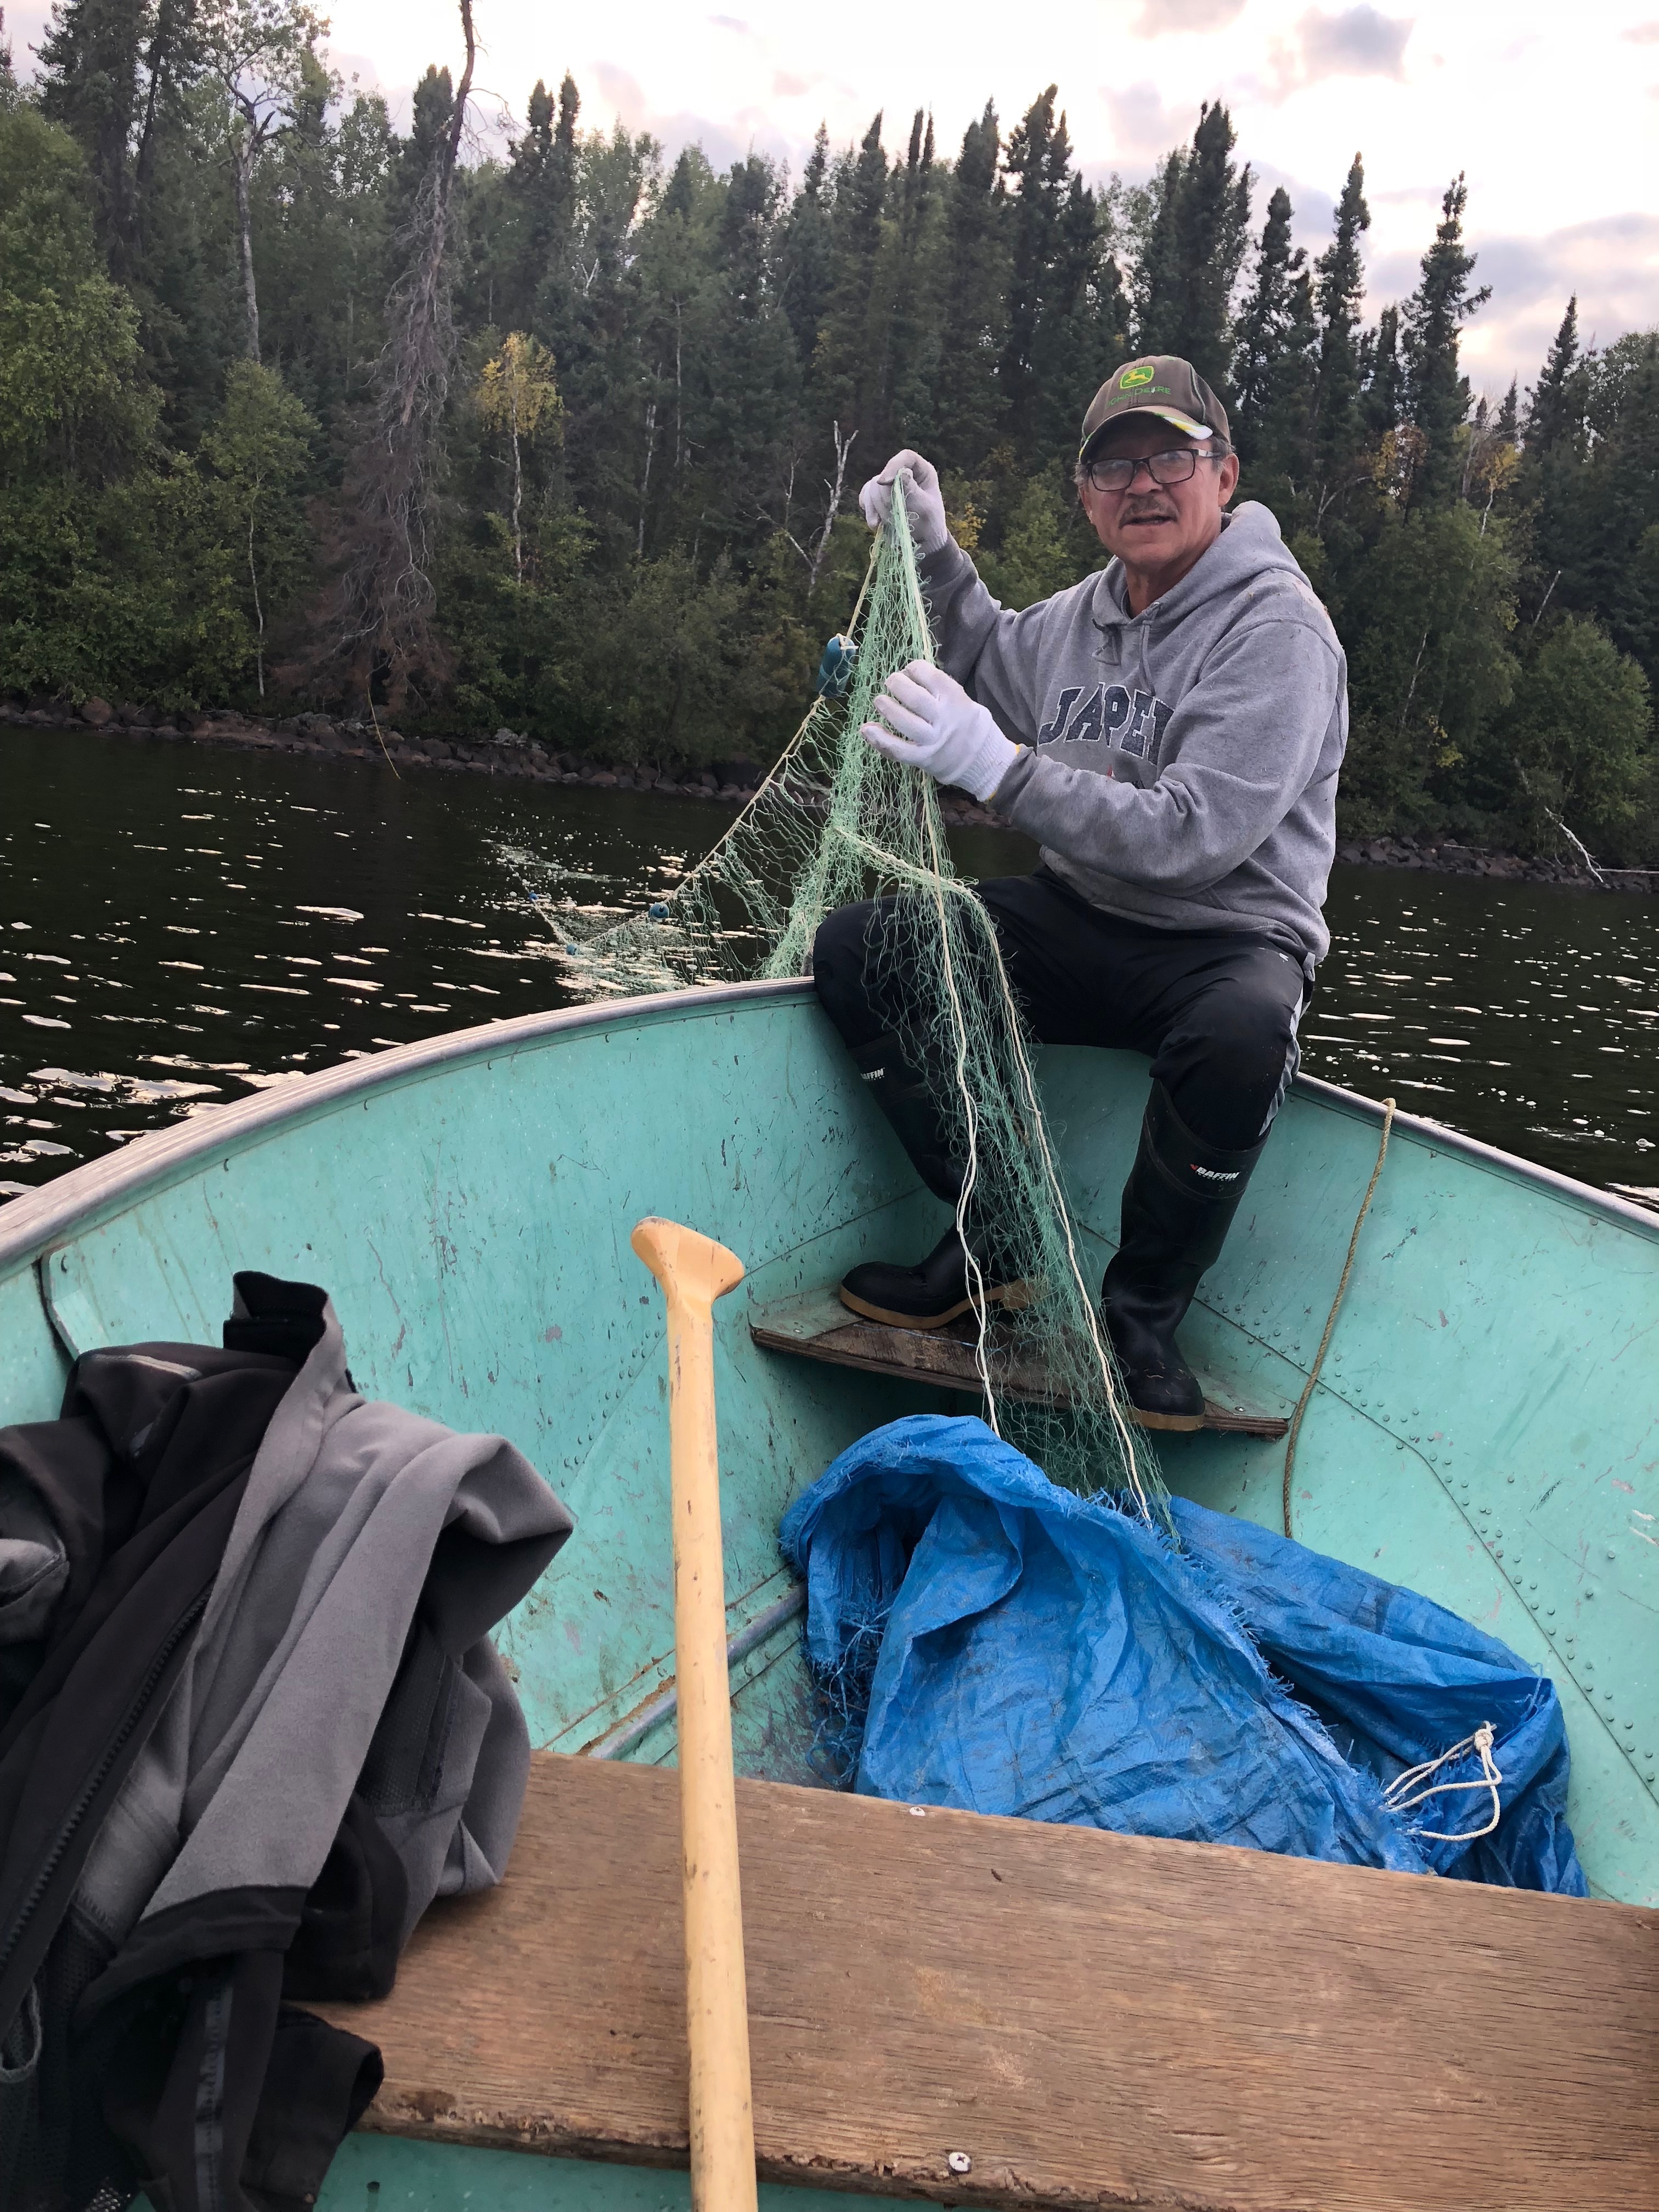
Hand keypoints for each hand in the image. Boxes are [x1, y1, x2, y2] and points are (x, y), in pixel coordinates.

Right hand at [857, 450, 948, 556]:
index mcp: (922, 471)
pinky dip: (869, 510)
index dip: (893, 466)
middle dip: (885, 498)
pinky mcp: (878, 498)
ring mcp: (889, 485)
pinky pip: (865, 497)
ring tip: (884, 524)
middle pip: (885, 475)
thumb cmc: (930, 525)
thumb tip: (901, 473)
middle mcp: (904, 474)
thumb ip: (913, 491)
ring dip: (876, 507)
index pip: (906, 457)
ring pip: (872, 486)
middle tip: (892, 517)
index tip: (884, 482)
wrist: (923, 544)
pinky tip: (875, 524)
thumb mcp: (925, 509)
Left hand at [862, 662, 1018, 804]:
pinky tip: (866, 729)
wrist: (980, 757)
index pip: (930, 676)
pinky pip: (898, 750)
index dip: (914, 668)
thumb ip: (937, 686)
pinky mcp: (923, 758)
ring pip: (904, 722)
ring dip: (887, 708)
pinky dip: (879, 739)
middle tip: (891, 682)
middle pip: (914, 698)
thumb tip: (907, 673)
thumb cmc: (964, 721)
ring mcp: (932, 740)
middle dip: (897, 684)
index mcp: (954, 699)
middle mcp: (943, 718)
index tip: (909, 670)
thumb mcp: (960, 697)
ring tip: (879, 700)